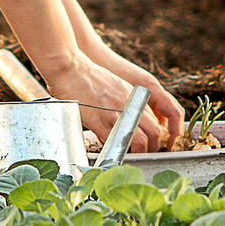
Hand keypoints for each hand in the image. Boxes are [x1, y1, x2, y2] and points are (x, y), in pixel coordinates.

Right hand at [42, 56, 177, 154]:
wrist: (70, 68)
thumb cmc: (88, 76)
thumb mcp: (114, 85)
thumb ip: (123, 101)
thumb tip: (125, 118)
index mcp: (133, 95)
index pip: (154, 119)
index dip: (154, 135)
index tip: (150, 143)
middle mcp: (128, 104)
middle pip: (153, 131)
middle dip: (153, 147)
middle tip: (147, 154)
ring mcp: (114, 113)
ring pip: (138, 139)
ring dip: (140, 152)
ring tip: (134, 157)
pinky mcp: (98, 121)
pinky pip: (113, 141)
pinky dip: (116, 151)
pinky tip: (115, 154)